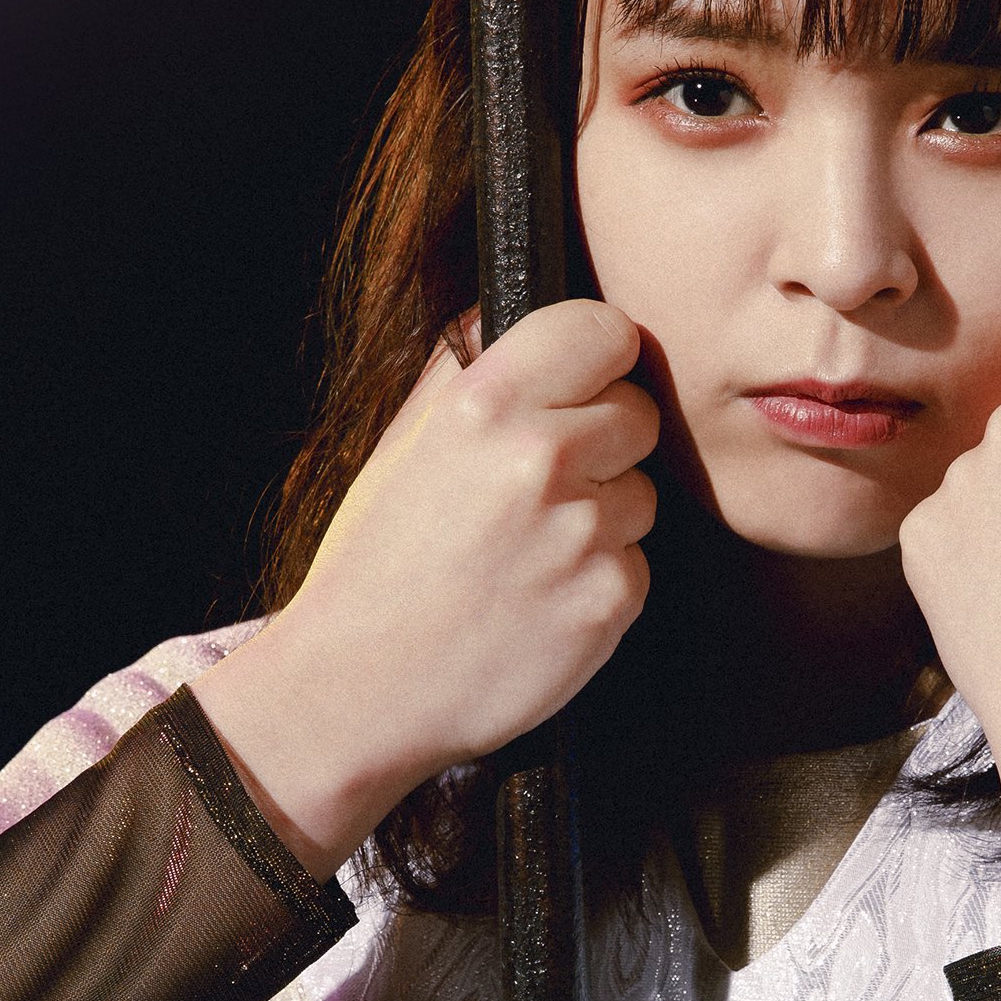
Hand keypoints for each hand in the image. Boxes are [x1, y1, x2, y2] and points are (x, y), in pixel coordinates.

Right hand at [193, 299, 658, 874]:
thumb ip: (467, 369)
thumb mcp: (404, 444)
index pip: (605, 329)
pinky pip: (638, 563)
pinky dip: (601, 579)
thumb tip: (509, 312)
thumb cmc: (376, 561)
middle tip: (541, 486)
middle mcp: (542, 457)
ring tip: (530, 551)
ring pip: (644, 492)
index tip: (585, 382)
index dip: (600, 357)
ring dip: (604, 515)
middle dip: (604, 442)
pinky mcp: (612, 597)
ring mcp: (583, 531)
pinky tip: (541, 598)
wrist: (356, 689)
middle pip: (639, 413)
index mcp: (486, 404)